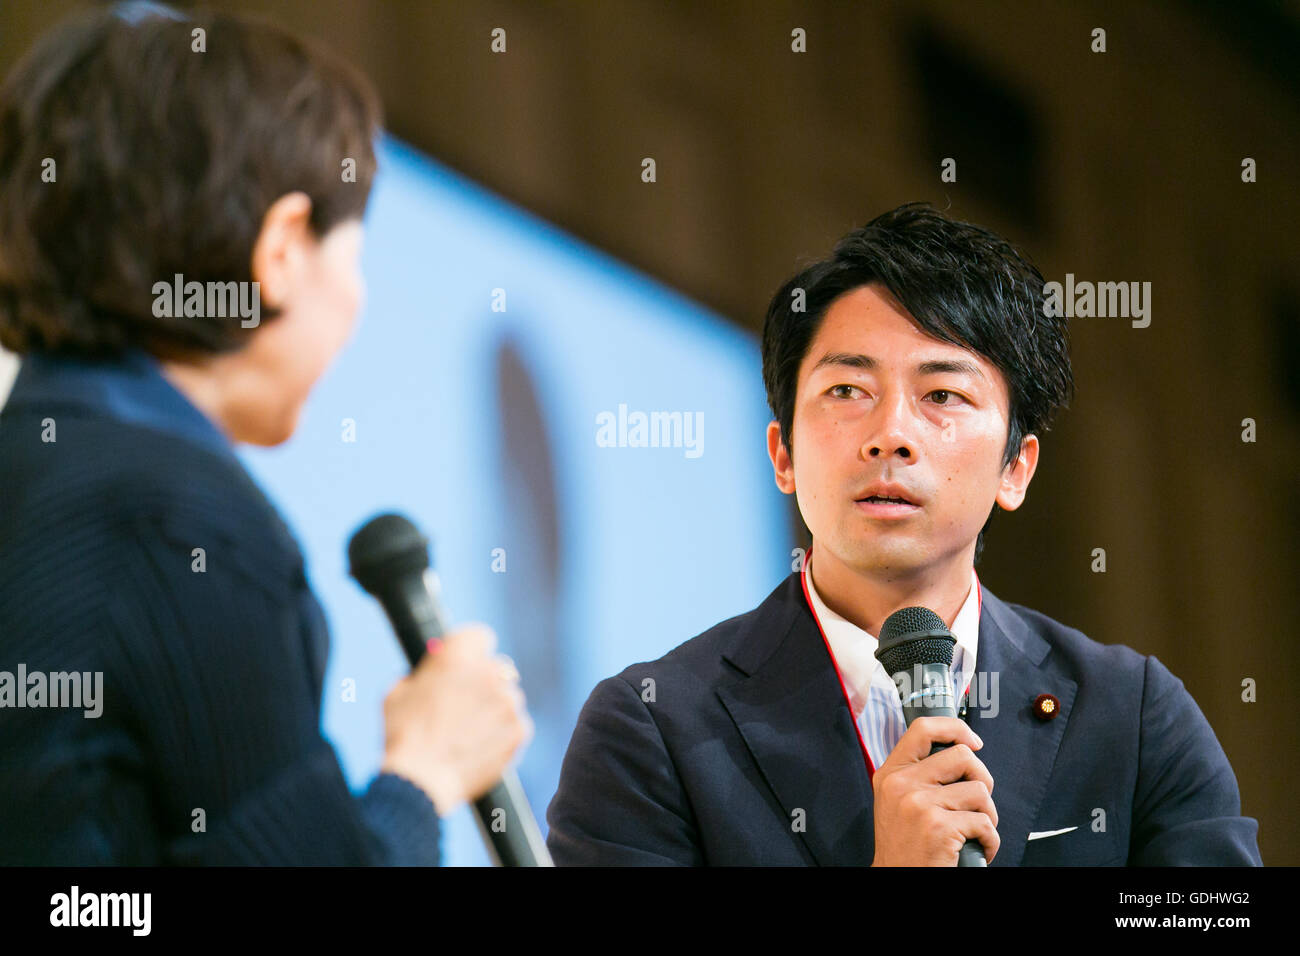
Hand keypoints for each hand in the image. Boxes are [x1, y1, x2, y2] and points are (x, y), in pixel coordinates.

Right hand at [379, 624, 532, 815]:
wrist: (420, 781)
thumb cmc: (402, 736)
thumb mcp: (399, 691)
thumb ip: (423, 672)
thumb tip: (434, 669)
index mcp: (457, 657)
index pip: (479, 636)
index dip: (470, 652)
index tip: (466, 664)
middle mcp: (488, 673)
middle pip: (495, 668)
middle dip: (483, 682)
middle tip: (465, 704)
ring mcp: (507, 702)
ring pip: (507, 697)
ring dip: (493, 708)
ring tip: (468, 733)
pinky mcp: (519, 729)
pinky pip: (515, 724)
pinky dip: (502, 734)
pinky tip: (479, 747)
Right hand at [870, 716, 998, 865]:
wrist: (897, 880)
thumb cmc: (906, 845)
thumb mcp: (897, 801)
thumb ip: (918, 774)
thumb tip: (963, 750)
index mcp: (891, 773)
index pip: (923, 729)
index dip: (955, 728)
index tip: (973, 742)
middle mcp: (901, 784)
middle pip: (962, 756)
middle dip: (982, 779)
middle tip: (977, 802)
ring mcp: (919, 804)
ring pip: (980, 790)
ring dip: (988, 814)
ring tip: (975, 831)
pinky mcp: (939, 827)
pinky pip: (985, 823)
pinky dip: (990, 841)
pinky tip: (978, 849)